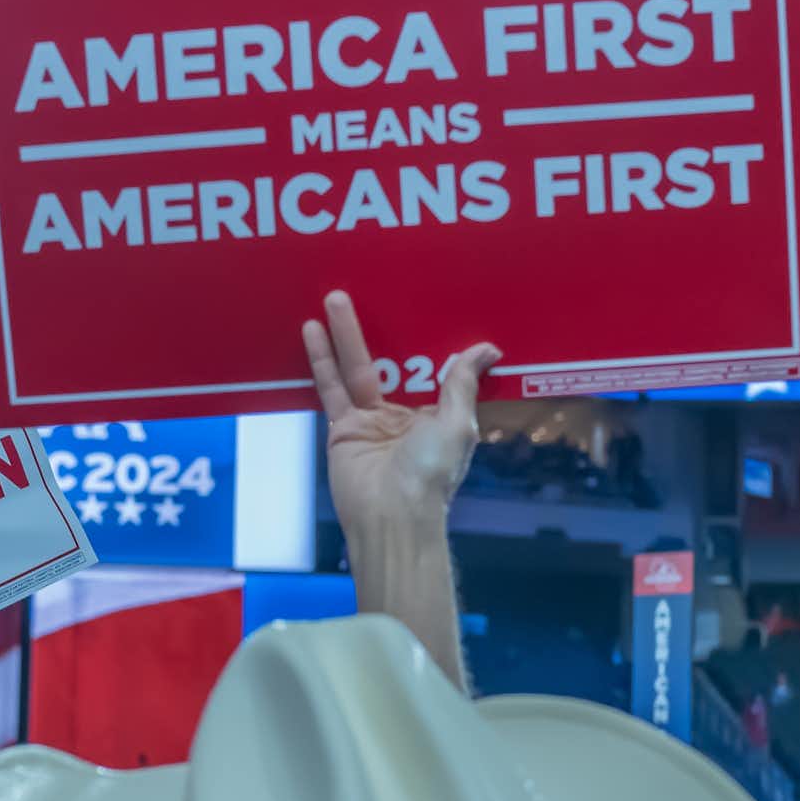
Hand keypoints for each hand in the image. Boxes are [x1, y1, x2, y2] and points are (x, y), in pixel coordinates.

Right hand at [301, 290, 499, 539]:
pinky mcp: (341, 427)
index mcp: (437, 415)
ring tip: (336, 295)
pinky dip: (321, 359)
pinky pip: (330, 388)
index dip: (428, 340)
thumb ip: (462, 384)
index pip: (432, 370)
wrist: (391, 515)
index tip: (426, 303)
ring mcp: (370, 420)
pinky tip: (312, 329)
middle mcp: (404, 414)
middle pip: (390, 361)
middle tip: (374, 286)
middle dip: (382, 326)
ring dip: (346, 333)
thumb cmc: (431, 472)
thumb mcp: (457, 424)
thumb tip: (488, 350)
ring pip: (357, 367)